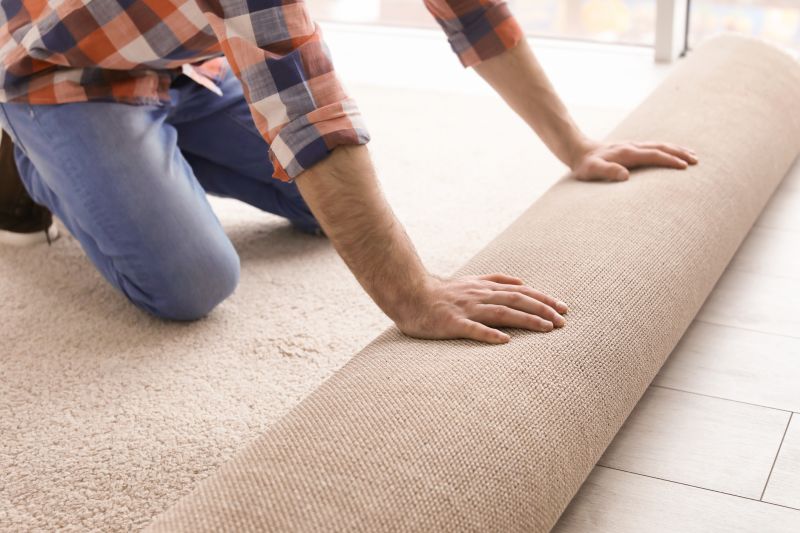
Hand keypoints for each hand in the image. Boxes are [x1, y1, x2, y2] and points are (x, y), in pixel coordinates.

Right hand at [394, 273, 567, 343]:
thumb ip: (495, 281)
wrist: (409, 295)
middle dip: (543, 309)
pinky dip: (489, 334)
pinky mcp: (452, 323)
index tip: (563, 308)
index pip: (521, 291)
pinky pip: (473, 329)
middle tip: (563, 321)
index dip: (543, 298)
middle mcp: (479, 296)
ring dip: (526, 320)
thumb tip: (521, 282)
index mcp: (484, 287)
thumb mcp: (470, 280)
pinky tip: (505, 341)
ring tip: (546, 328)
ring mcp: (466, 309)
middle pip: (517, 300)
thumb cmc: (440, 292)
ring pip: (501, 312)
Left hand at [570, 140, 697, 181]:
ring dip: (676, 149)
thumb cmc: (585, 165)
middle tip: (696, 161)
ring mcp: (633, 146)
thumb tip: (625, 176)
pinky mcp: (631, 148)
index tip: (684, 167)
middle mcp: (632, 147)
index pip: (653, 155)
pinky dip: (667, 149)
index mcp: (627, 153)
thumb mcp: (592, 170)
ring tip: (692, 156)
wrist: (578, 151)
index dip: (669, 160)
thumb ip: (607, 171)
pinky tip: (673, 154)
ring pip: (659, 145)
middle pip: (661, 147)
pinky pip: (654, 147)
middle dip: (679, 153)